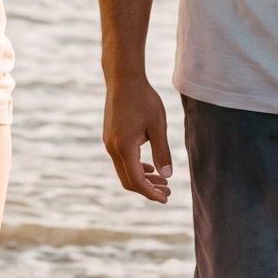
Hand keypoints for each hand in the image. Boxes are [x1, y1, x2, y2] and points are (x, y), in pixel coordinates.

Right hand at [102, 74, 172, 203]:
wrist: (123, 79)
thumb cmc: (143, 99)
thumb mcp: (158, 125)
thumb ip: (162, 152)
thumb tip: (167, 175)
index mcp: (124, 147)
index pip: (136, 180)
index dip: (151, 193)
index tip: (165, 198)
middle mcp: (112, 148)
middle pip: (128, 180)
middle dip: (148, 189)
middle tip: (168, 192)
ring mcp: (109, 143)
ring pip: (124, 171)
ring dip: (142, 179)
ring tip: (163, 181)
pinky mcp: (110, 138)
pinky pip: (121, 160)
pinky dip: (135, 168)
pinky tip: (150, 167)